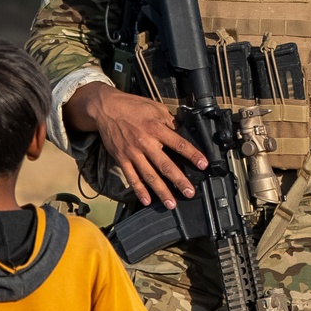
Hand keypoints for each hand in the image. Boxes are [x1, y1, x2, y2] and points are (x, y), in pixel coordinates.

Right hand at [64, 83, 207, 208]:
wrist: (106, 108)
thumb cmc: (132, 106)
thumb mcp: (155, 107)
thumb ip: (169, 121)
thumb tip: (183, 131)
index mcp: (156, 128)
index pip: (178, 144)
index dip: (192, 154)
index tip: (203, 164)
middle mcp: (145, 143)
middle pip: (165, 165)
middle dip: (179, 180)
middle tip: (189, 192)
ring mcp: (133, 153)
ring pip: (149, 176)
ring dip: (161, 191)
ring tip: (171, 203)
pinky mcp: (122, 159)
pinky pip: (132, 177)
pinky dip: (139, 190)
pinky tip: (147, 200)